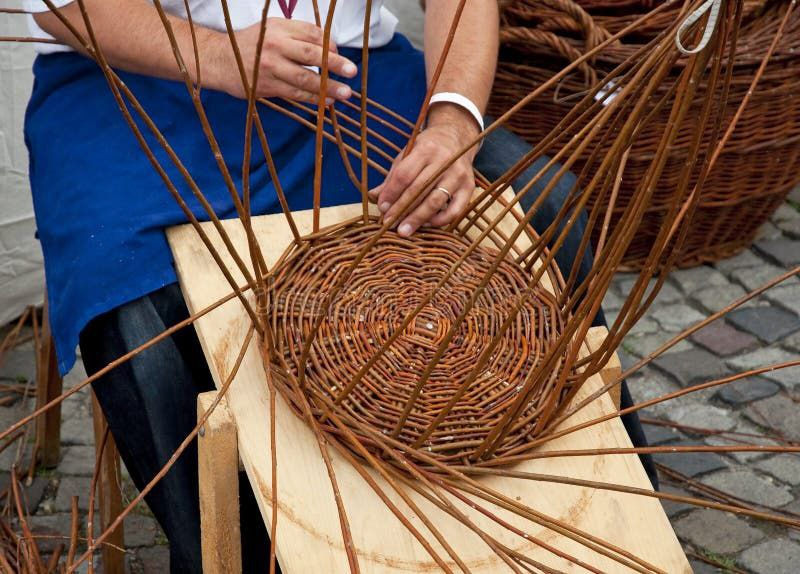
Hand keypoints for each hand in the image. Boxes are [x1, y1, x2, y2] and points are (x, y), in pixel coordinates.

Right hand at [218, 19, 357, 102]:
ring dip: (328, 88)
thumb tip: (330, 48)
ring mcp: (271, 68)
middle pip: (311, 55)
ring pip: (304, 79)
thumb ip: (298, 35)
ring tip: (346, 93)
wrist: (220, 60)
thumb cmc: (253, 44)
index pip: (312, 34)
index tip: (340, 55)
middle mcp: (275, 46)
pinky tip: (327, 101)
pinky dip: (313, 99)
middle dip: (334, 64)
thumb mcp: (272, 29)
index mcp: (279, 28)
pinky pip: (294, 94)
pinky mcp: (267, 87)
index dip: (330, 45)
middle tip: (352, 71)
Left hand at [369, 106, 478, 236]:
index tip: (382, 207)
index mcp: (425, 149)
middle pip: (419, 189)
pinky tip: (426, 225)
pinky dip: (440, 220)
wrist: (457, 140)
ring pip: (435, 201)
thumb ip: (392, 177)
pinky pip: (455, 210)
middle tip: (389, 224)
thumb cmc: (427, 150)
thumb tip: (372, 196)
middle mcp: (444, 161)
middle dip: (401, 209)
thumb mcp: (407, 156)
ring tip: (404, 230)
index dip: (392, 192)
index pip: (405, 174)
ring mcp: (458, 175)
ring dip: (417, 218)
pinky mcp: (469, 188)